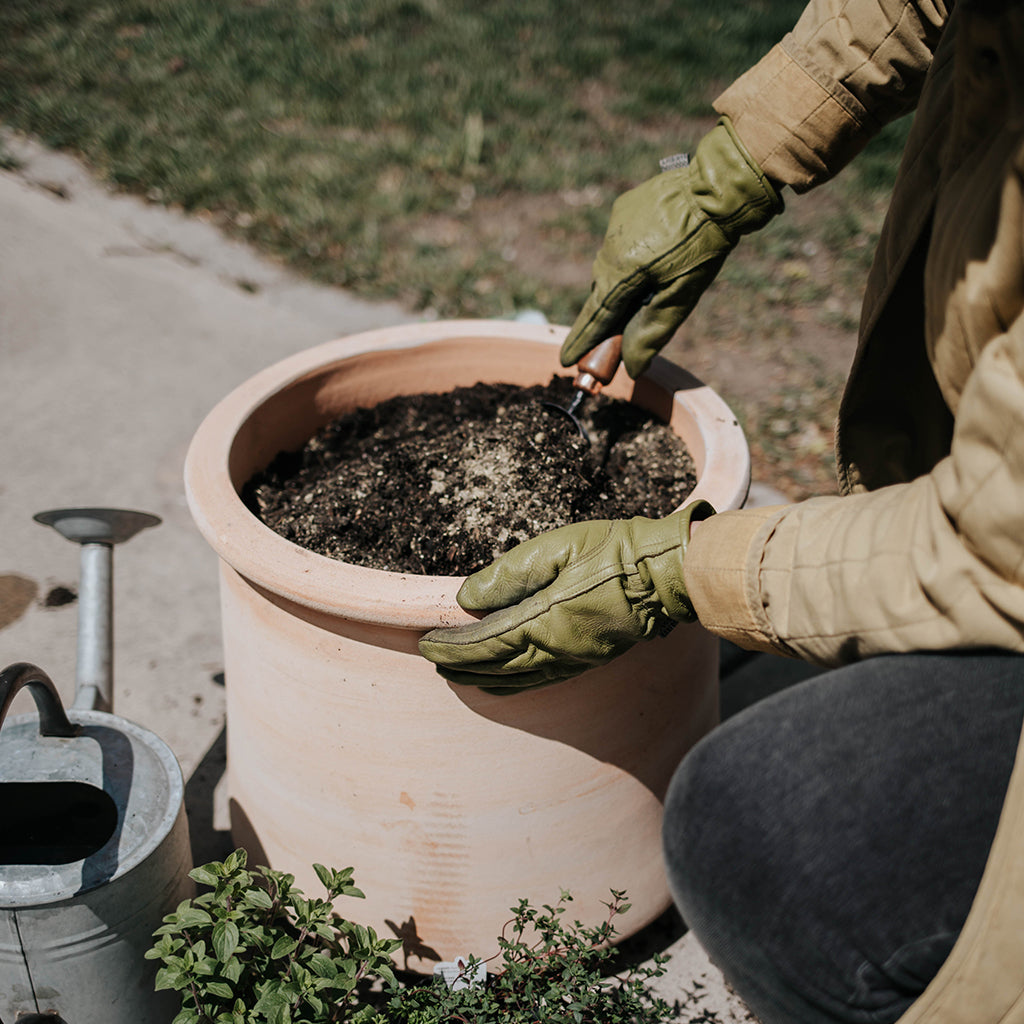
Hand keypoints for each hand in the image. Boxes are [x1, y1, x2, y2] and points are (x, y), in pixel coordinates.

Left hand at [418, 501, 714, 692]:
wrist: (668, 575)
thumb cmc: (615, 553)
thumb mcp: (558, 548)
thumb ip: (510, 573)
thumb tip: (467, 597)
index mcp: (544, 619)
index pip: (485, 641)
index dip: (452, 646)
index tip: (426, 643)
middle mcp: (555, 648)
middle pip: (495, 666)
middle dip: (460, 665)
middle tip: (433, 661)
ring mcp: (573, 658)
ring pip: (516, 678)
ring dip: (482, 677)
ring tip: (456, 674)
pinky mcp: (588, 659)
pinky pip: (541, 680)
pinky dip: (513, 683)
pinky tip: (504, 680)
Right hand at [561, 116, 781, 378]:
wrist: (719, 187)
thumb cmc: (704, 245)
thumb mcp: (681, 295)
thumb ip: (652, 331)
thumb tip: (631, 368)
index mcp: (621, 272)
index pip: (596, 316)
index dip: (582, 341)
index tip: (566, 360)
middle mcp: (609, 248)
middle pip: (602, 292)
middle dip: (607, 313)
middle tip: (615, 335)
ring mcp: (616, 225)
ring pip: (610, 265)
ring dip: (622, 281)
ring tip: (652, 282)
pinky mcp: (626, 207)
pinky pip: (621, 240)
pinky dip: (632, 253)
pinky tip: (657, 250)